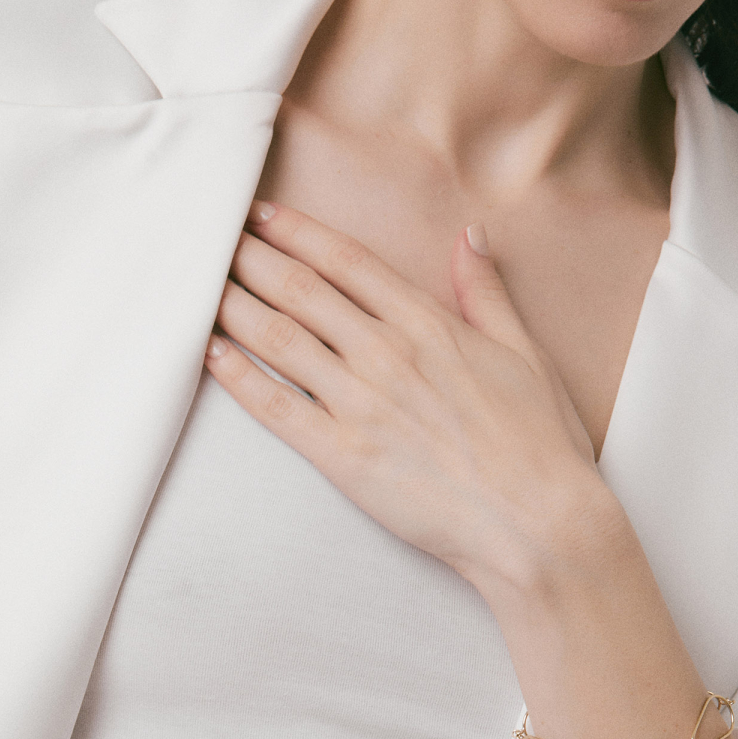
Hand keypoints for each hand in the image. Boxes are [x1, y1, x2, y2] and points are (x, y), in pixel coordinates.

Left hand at [204, 201, 603, 595]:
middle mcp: (386, 354)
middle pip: (299, 290)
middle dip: (249, 258)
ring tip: (199, 285)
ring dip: (231, 305)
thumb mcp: (526, 353)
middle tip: (211, 240)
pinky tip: (209, 352)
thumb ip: (487, 293)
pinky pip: (274, 406)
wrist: (536, 523)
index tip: (262, 215)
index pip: (346, 262)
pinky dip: (236, 375)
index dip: (296, 232)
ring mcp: (359, 404)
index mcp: (429, 325)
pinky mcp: (341, 456)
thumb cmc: (538, 443)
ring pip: (277, 338)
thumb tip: (470, 236)